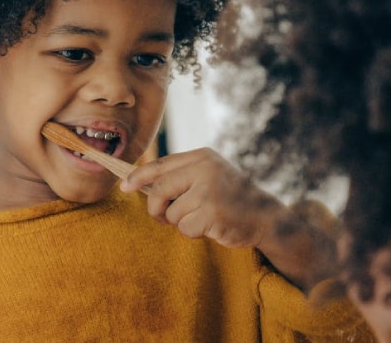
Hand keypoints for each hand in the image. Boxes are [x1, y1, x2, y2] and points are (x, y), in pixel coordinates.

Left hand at [120, 148, 281, 249]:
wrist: (265, 217)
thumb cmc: (230, 198)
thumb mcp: (208, 176)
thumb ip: (181, 176)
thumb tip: (139, 183)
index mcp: (202, 157)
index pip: (160, 164)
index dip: (138, 176)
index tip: (124, 185)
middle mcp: (205, 169)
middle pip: (160, 189)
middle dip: (155, 207)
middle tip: (162, 217)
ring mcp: (209, 191)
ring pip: (172, 213)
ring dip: (180, 222)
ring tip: (201, 218)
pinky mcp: (212, 214)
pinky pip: (185, 228)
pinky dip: (192, 232)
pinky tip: (210, 227)